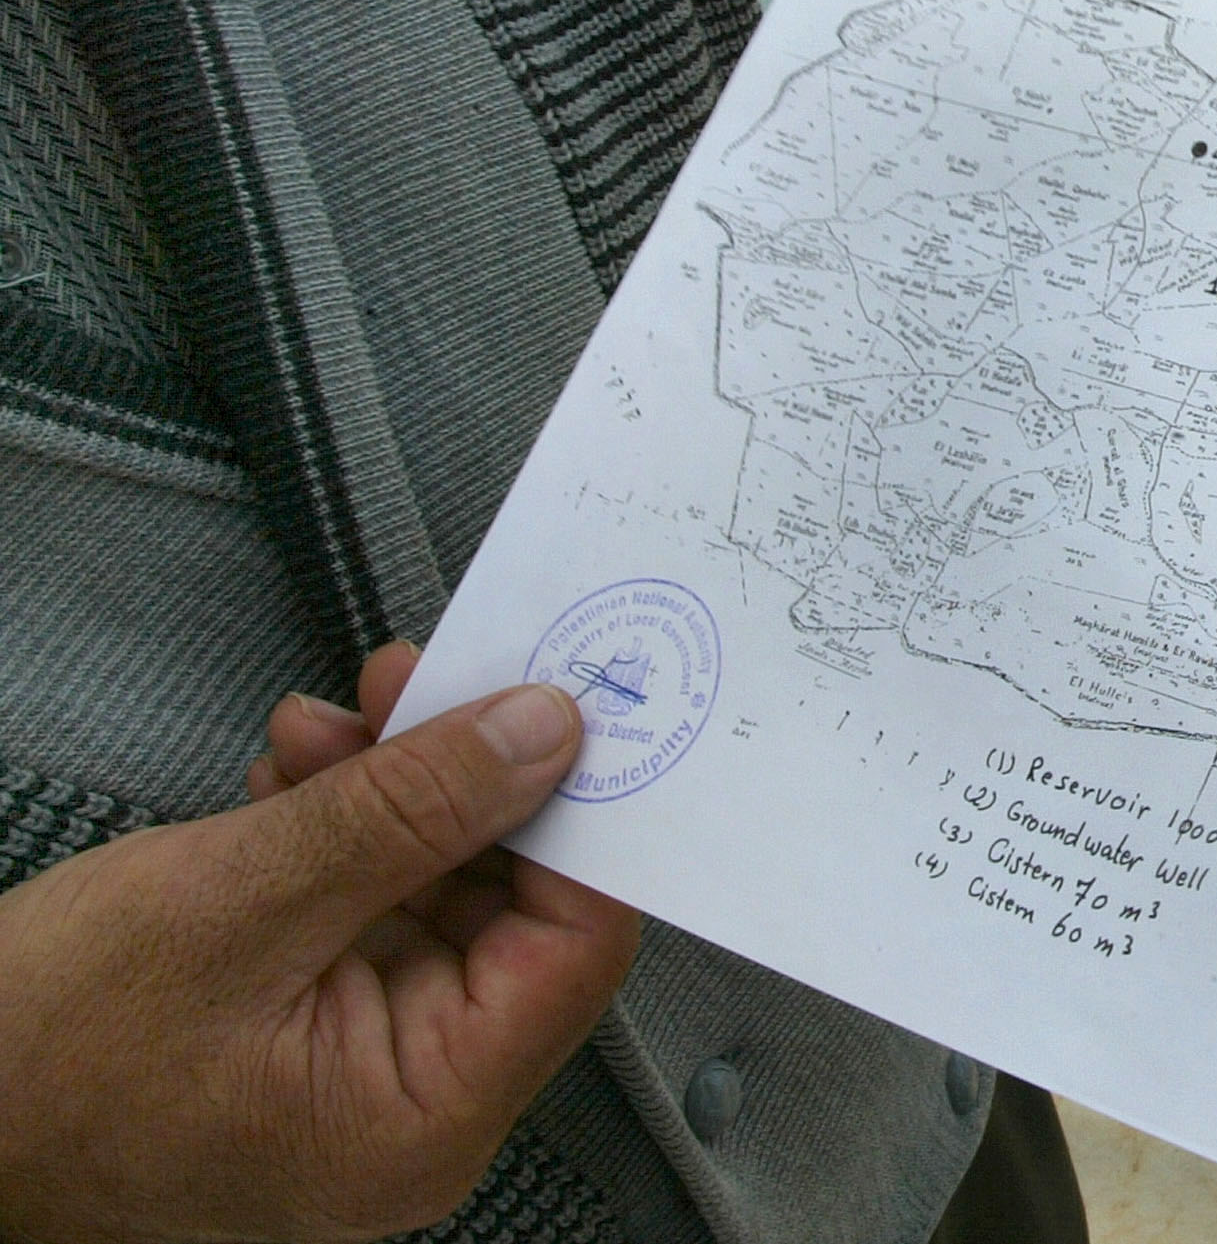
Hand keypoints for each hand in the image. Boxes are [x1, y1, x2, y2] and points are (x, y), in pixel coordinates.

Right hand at [0, 646, 638, 1242]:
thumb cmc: (38, 1054)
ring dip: (395, 786)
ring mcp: (364, 1063)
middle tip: (415, 682)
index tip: (561, 700)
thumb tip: (546, 737)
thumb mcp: (236, 902)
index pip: (578, 944)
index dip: (581, 814)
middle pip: (517, 903)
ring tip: (326, 725)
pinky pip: (373, 902)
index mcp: (427, 1116)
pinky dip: (343, 825)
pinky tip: (295, 774)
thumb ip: (409, 814)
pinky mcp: (312, 1022)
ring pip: (442, 884)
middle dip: (467, 778)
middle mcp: (418, 1103)